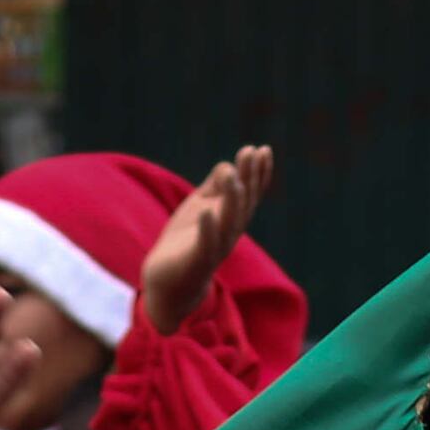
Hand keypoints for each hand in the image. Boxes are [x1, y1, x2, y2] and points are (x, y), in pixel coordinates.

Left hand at [132, 146, 274, 343]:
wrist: (167, 281)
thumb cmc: (185, 240)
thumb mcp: (200, 206)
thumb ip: (214, 186)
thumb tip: (228, 166)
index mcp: (231, 218)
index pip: (249, 192)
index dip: (258, 172)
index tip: (263, 149)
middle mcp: (230, 233)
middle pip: (243, 203)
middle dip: (249, 178)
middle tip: (251, 152)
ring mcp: (215, 248)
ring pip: (229, 223)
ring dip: (233, 200)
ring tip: (234, 178)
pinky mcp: (197, 262)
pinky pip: (205, 245)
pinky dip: (207, 229)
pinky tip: (207, 211)